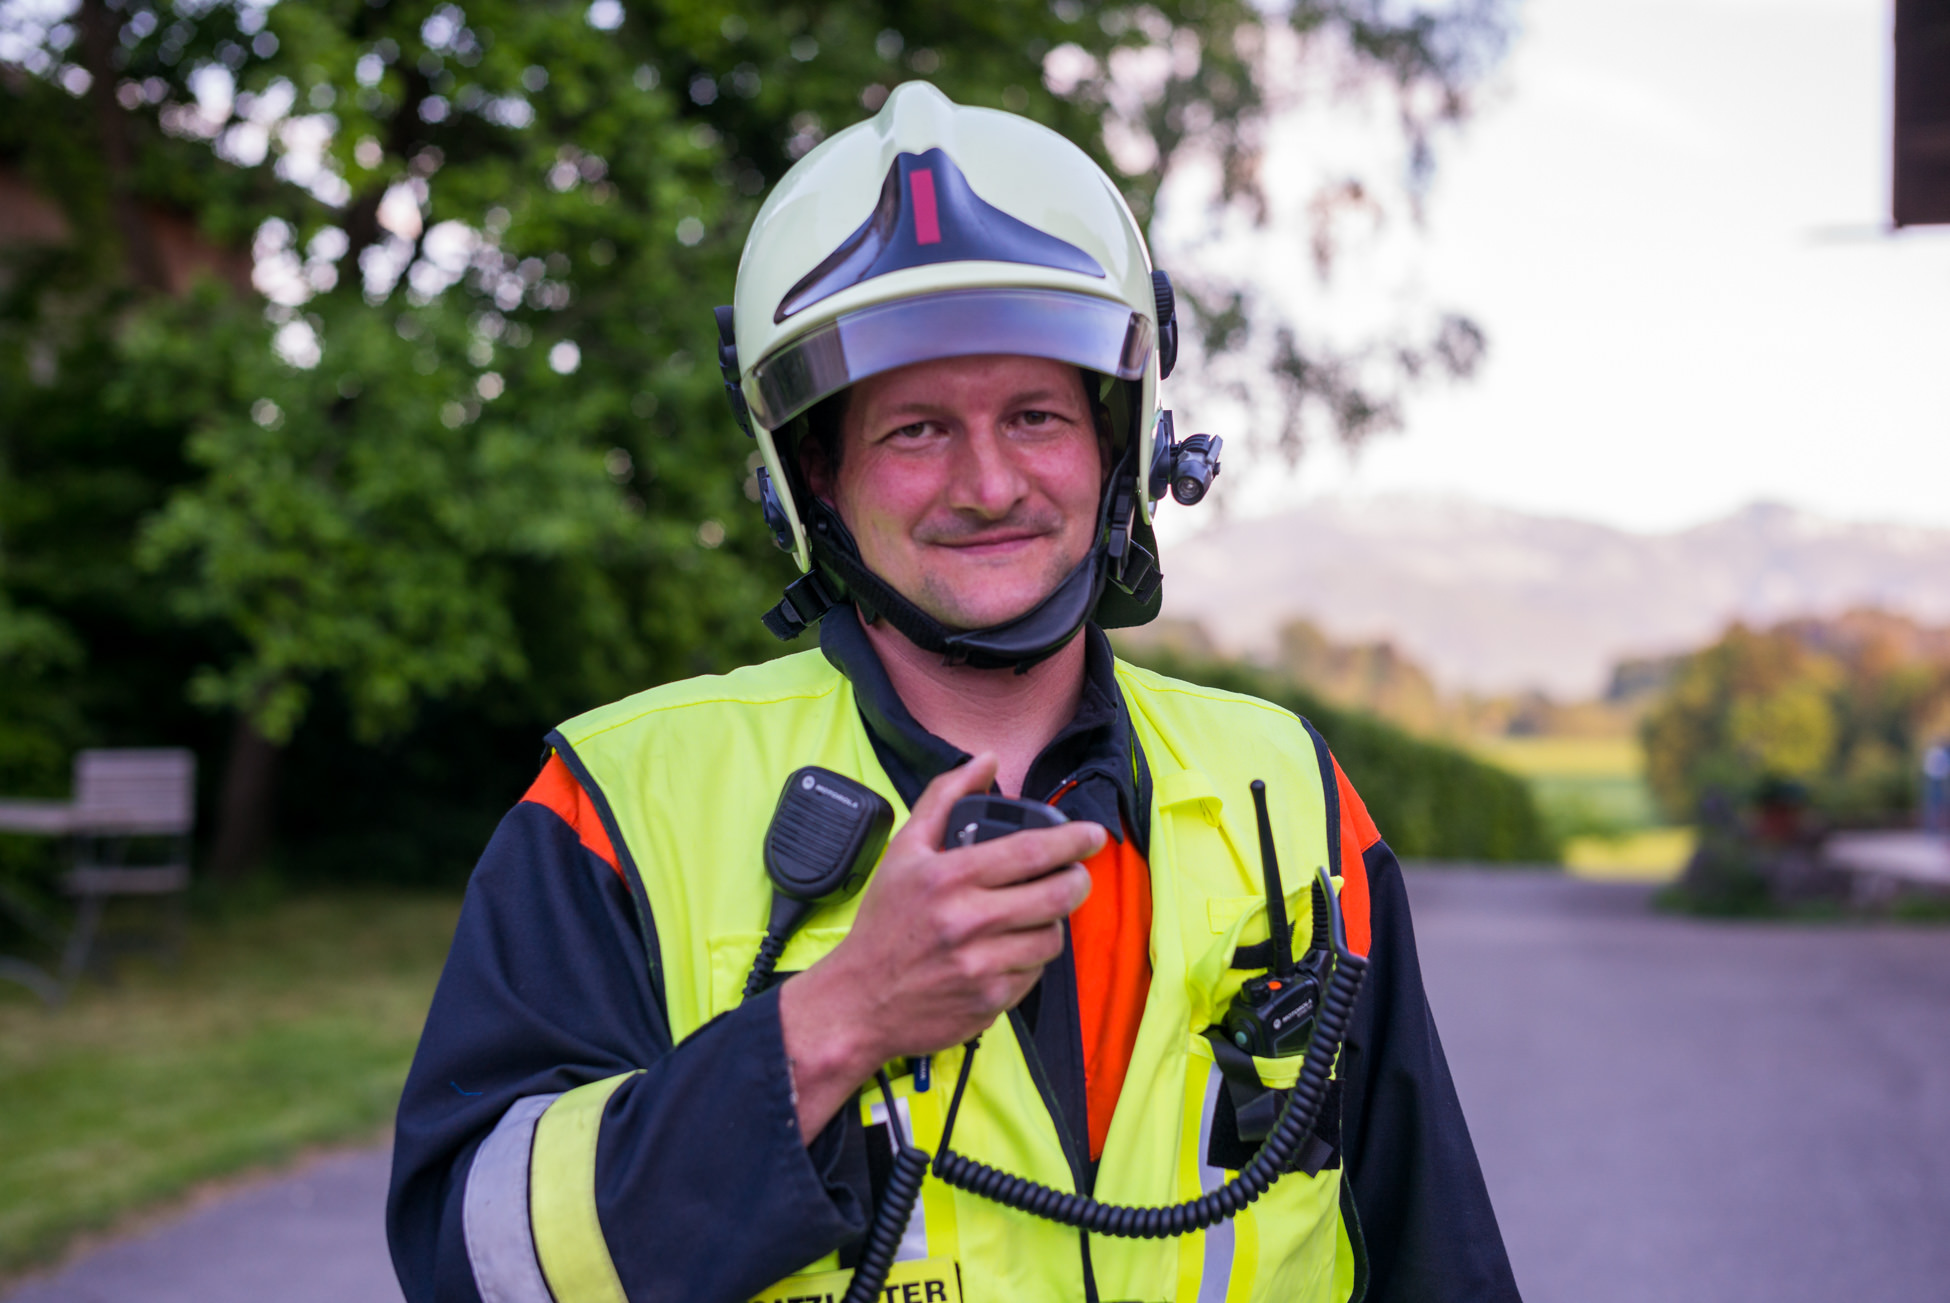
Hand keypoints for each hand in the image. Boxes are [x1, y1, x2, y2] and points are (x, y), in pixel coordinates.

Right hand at [777, 754, 1104, 1140]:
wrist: (859, 1001)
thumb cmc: (884, 923)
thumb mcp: (904, 851)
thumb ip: (945, 798)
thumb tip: (986, 760)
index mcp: (948, 877)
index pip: (1030, 851)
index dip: (1072, 841)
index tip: (1093, 835)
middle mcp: (966, 920)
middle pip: (1056, 894)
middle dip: (1077, 881)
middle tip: (1074, 875)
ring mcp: (980, 964)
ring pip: (1052, 936)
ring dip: (1051, 923)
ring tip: (1030, 916)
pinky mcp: (989, 1000)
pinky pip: (1035, 972)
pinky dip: (1030, 959)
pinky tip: (1006, 951)